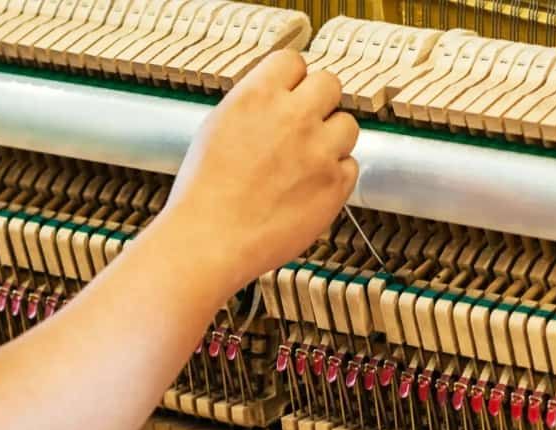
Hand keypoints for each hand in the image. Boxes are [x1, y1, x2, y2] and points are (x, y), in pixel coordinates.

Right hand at [157, 50, 359, 291]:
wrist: (210, 240)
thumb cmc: (205, 193)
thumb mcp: (218, 127)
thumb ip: (255, 105)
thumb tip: (279, 96)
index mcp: (258, 96)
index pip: (294, 62)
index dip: (292, 80)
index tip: (289, 95)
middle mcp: (293, 117)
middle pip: (330, 84)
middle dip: (319, 103)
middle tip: (304, 127)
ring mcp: (319, 151)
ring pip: (348, 125)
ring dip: (332, 139)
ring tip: (306, 162)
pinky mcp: (335, 185)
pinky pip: (350, 166)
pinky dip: (334, 176)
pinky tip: (308, 189)